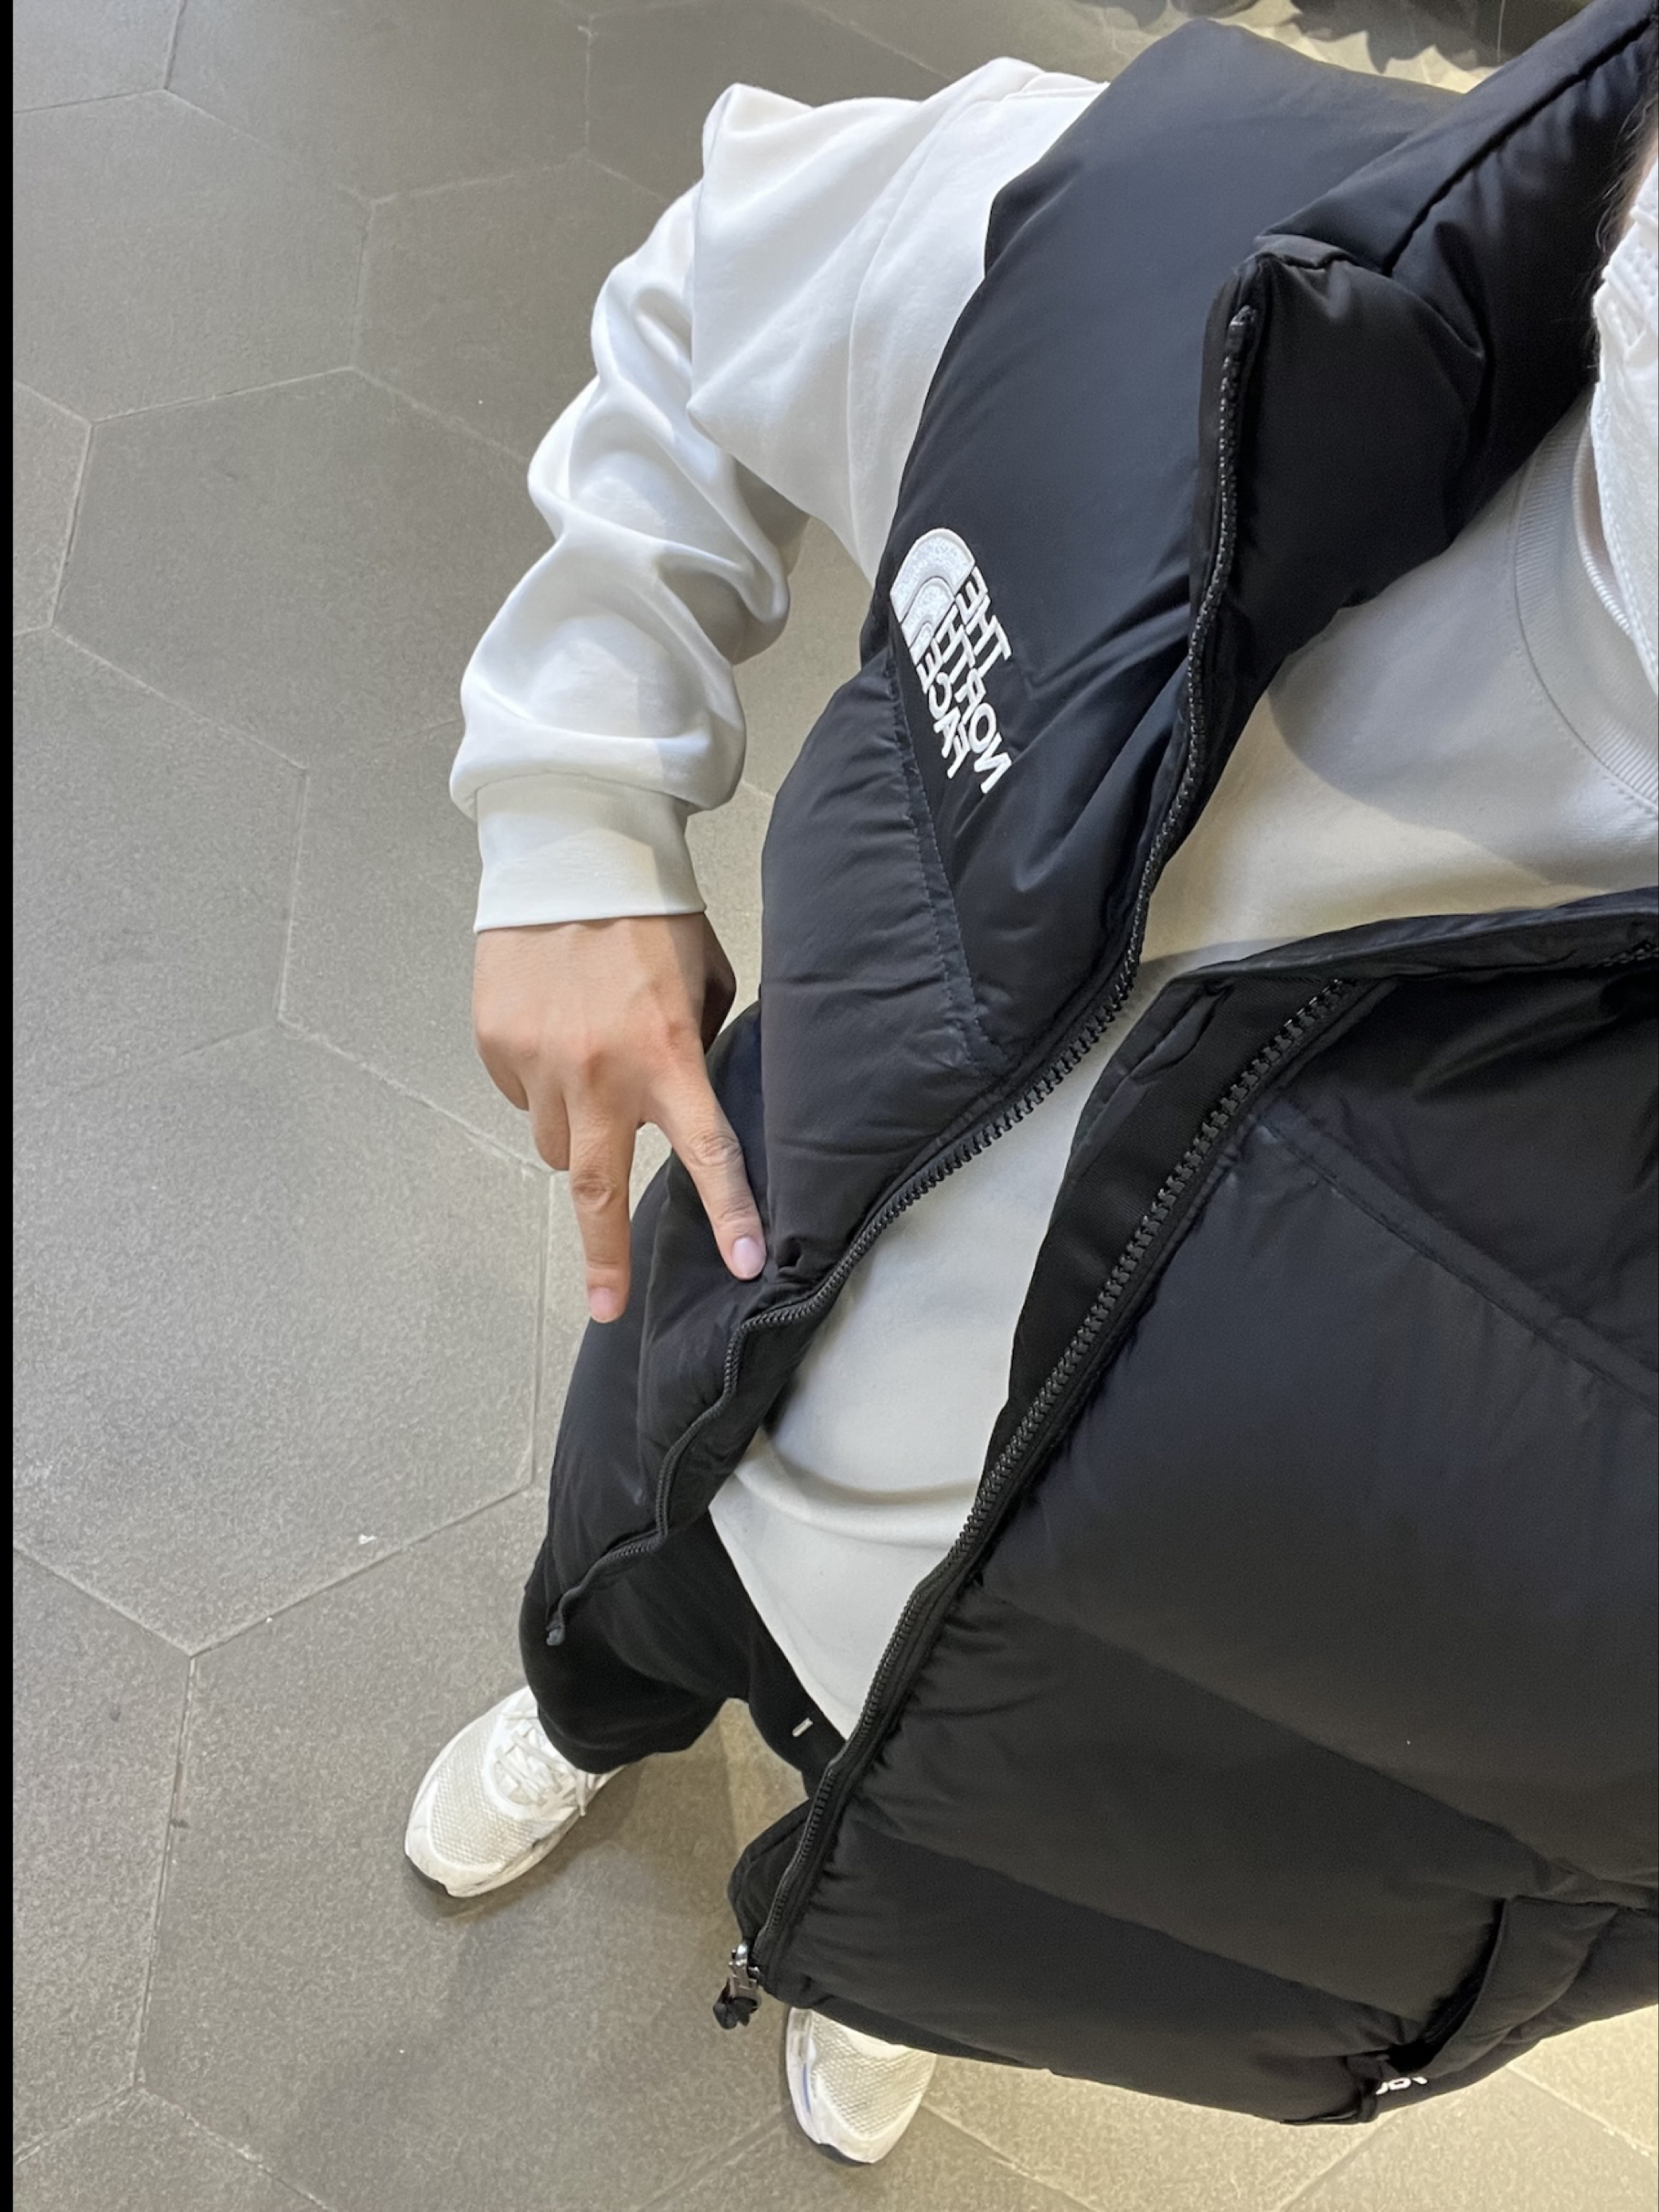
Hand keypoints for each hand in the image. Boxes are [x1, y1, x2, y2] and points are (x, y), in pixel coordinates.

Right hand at [473, 915, 764, 1322]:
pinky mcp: (495, 1044)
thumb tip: (692, 1096)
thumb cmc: (651, 912)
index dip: (729, 1211)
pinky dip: (541, 1083)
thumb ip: (696, 1047)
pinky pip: (522, 1095)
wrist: (567, 849)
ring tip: (592, 1072)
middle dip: (603, 1254)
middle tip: (606, 1304)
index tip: (744, 1265)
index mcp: (664, 1054)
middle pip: (598, 1189)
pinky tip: (555, 1033)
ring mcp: (538, 1062)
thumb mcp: (702, 980)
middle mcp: (598, 1071)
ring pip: (557, 1142)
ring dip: (580, 1131)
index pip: (705, 1150)